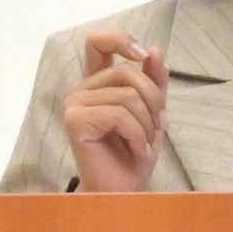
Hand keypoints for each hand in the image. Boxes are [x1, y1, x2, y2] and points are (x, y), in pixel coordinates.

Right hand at [62, 30, 169, 193]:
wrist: (122, 191)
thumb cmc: (134, 154)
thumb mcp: (153, 111)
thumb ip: (154, 80)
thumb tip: (155, 49)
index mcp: (96, 83)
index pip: (98, 42)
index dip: (121, 39)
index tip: (143, 55)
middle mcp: (81, 89)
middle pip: (127, 72)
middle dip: (153, 100)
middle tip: (158, 128)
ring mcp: (74, 104)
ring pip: (127, 96)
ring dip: (147, 124)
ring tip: (145, 144)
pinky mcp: (75, 121)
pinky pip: (119, 115)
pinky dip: (138, 135)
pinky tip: (138, 151)